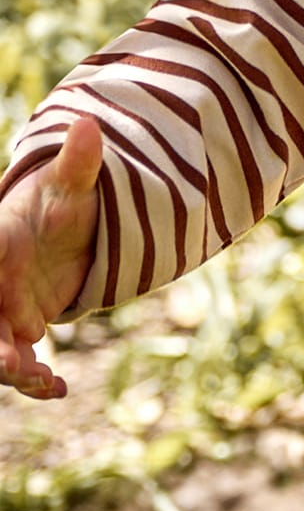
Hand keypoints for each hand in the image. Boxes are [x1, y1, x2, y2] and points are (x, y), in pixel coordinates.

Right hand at [0, 117, 102, 397]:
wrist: (64, 230)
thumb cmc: (61, 203)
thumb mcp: (72, 186)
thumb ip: (78, 163)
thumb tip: (88, 123)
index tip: (7, 318)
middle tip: (16, 363)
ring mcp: (5, 309)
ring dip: (14, 368)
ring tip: (44, 378)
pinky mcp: (20, 331)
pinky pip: (21, 362)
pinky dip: (35, 380)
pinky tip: (60, 387)